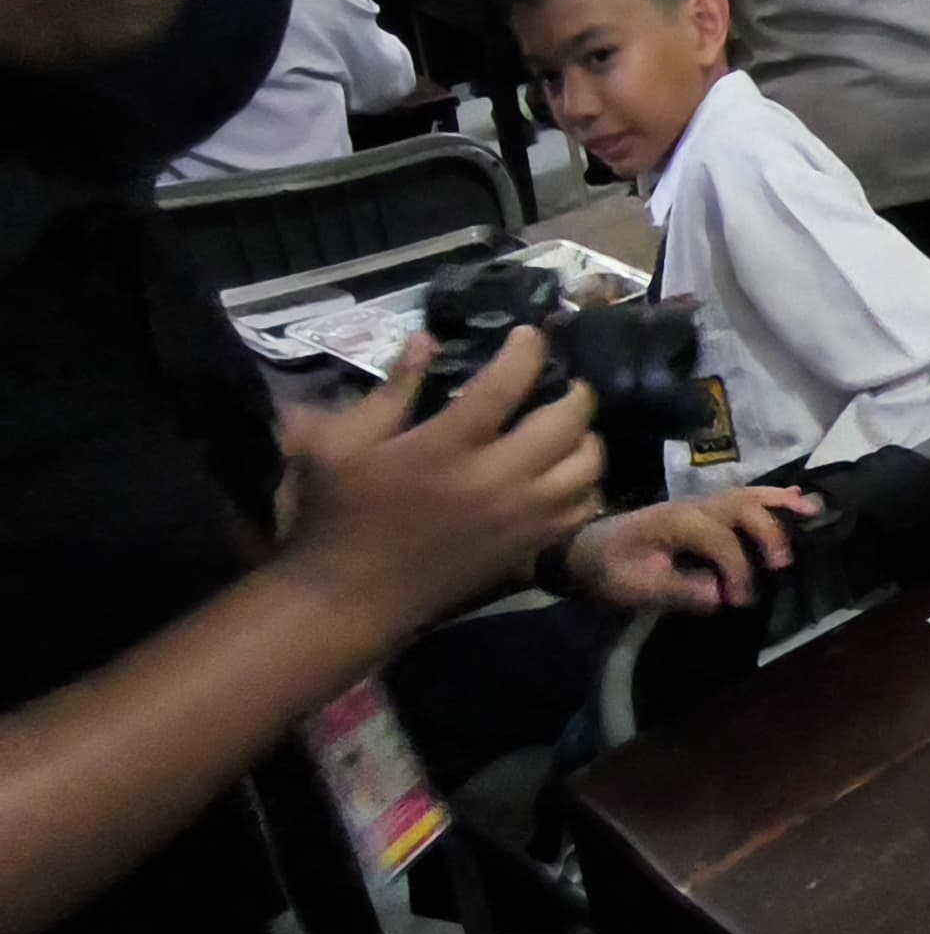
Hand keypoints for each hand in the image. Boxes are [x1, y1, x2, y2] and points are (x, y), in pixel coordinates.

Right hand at [277, 331, 605, 636]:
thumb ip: (391, 391)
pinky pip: (583, 510)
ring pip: (587, 468)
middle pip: (566, 422)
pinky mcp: (527, 548)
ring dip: (586, 439)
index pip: (507, 384)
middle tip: (563, 382)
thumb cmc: (338, 515)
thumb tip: (425, 340)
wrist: (349, 597)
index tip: (531, 335)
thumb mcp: (341, 444)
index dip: (527, 351)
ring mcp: (519, 517)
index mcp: (446, 447)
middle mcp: (495, 480)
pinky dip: (586, 486)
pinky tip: (566, 475)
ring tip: (569, 428)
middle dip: (575, 392)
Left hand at [565, 487, 810, 612]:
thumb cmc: (612, 571)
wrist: (589, 550)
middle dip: (767, 532)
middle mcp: (694, 505)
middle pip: (741, 506)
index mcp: (675, 523)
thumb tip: (721, 597)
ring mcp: (702, 502)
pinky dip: (775, 496)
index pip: (719, 539)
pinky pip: (746, 495)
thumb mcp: (635, 589)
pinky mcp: (707, 507)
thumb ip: (678, 590)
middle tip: (782, 566)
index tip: (740, 601)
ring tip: (814, 512)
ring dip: (781, 503)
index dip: (737, 570)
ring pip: (748, 494)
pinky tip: (800, 500)